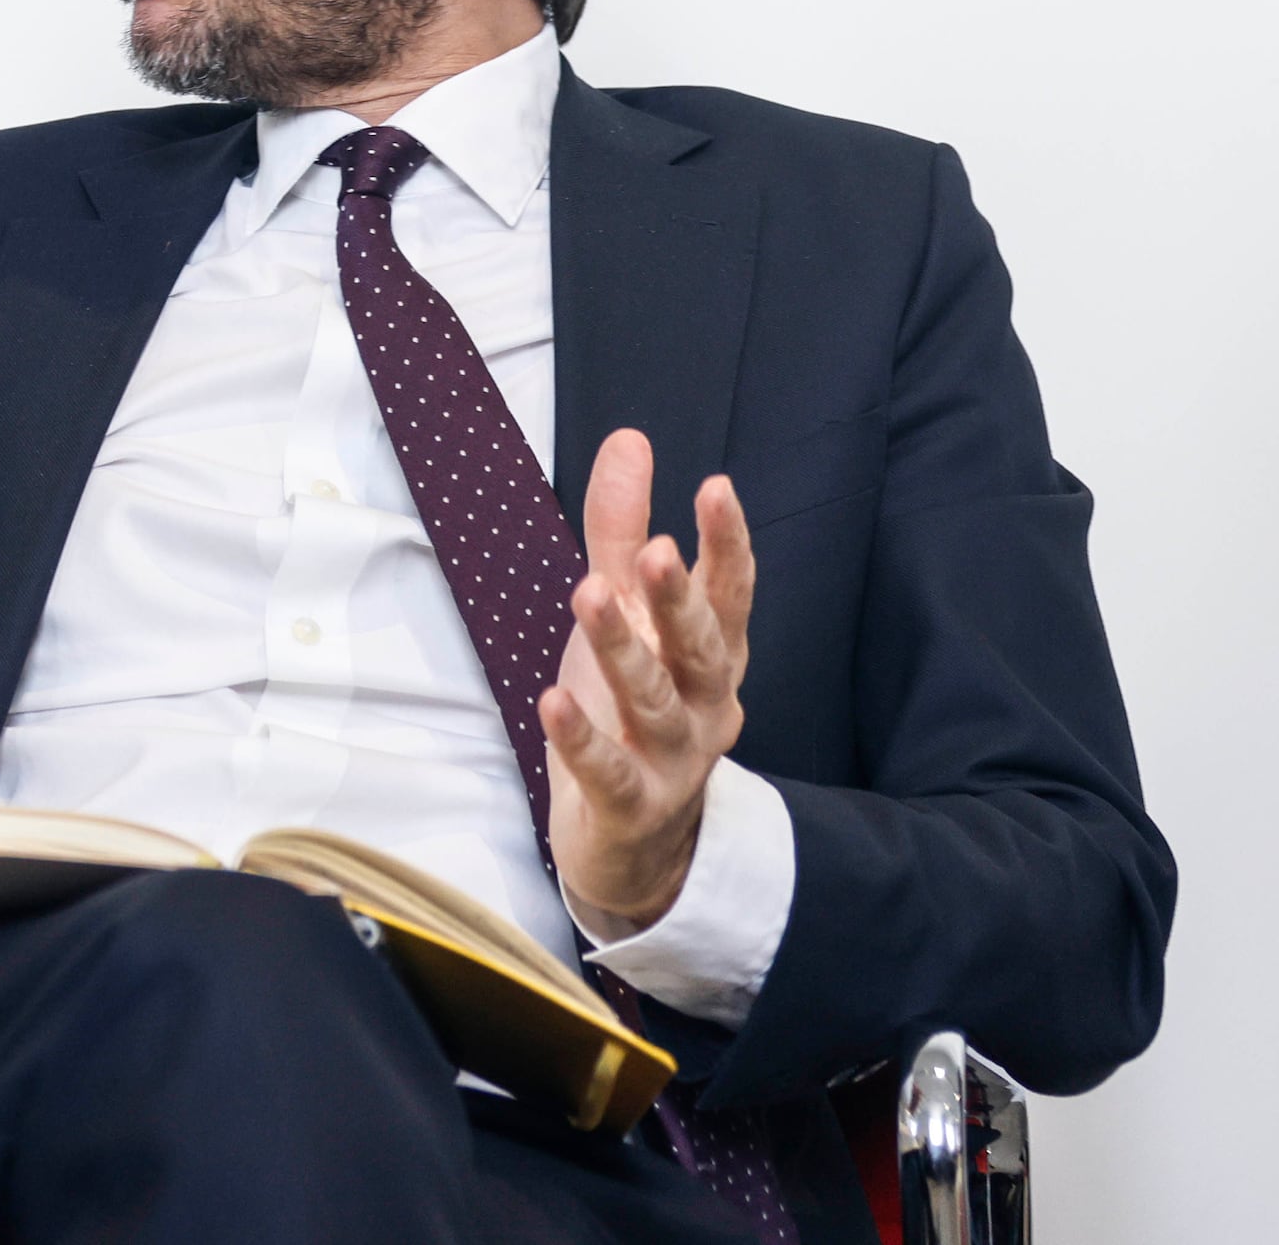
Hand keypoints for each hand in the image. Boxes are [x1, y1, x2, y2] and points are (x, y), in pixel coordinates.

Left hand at [541, 428, 754, 939]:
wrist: (639, 840)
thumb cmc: (632, 708)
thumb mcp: (625, 613)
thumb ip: (622, 532)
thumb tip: (630, 439)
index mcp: (711, 655)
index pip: (729, 594)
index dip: (727, 544)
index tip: (716, 487)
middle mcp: (706, 705)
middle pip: (700, 647)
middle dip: (679, 600)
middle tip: (657, 551)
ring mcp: (673, 759)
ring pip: (653, 703)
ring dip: (622, 652)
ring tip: (587, 597)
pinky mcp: (631, 804)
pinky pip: (608, 771)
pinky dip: (581, 738)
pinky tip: (550, 700)